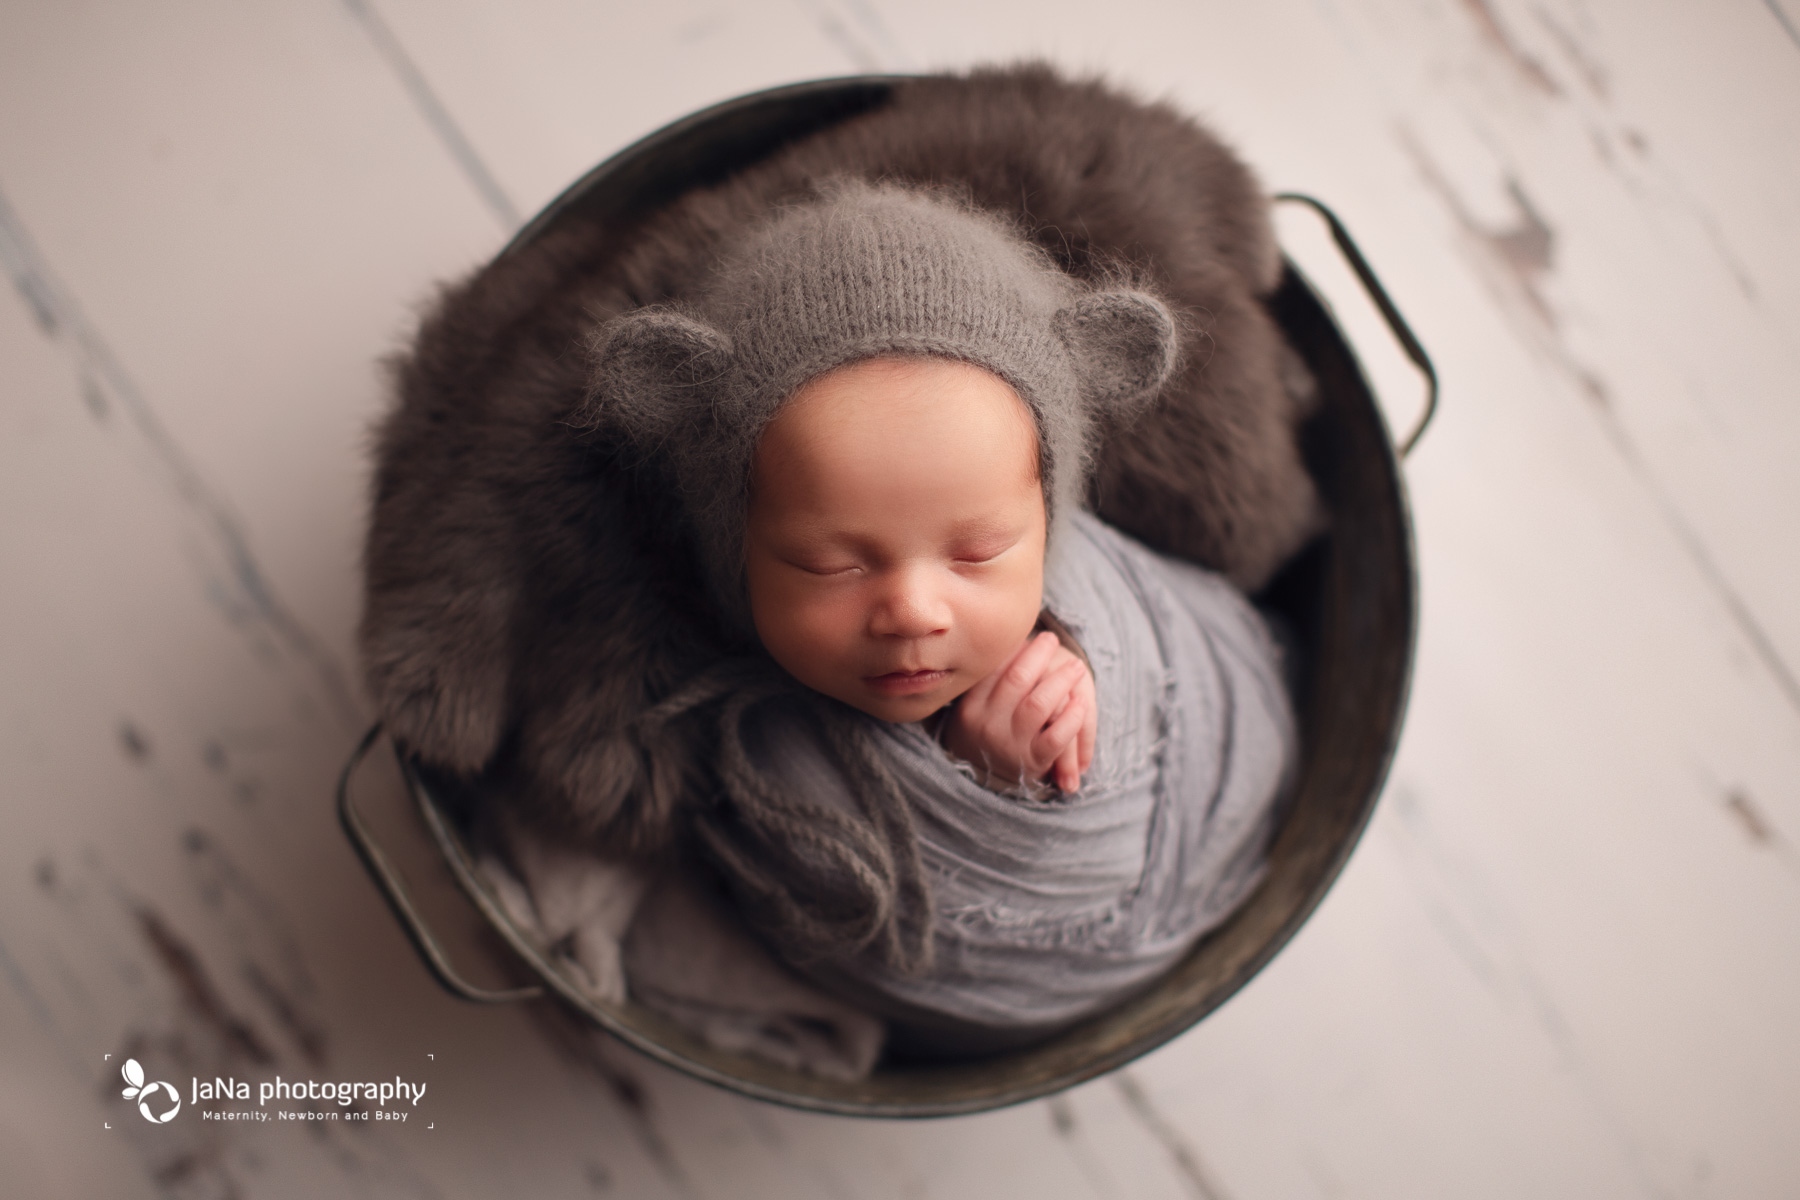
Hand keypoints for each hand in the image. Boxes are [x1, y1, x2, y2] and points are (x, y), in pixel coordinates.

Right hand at [944, 630, 1096, 793]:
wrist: (981, 779)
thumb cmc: (986, 729)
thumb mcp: (976, 705)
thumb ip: (990, 677)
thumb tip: (1010, 634)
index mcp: (971, 705)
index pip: (996, 668)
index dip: (1019, 648)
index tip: (1035, 634)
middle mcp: (988, 725)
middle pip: (1018, 680)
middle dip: (1040, 655)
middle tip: (1053, 640)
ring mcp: (1010, 744)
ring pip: (1039, 704)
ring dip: (1062, 680)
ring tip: (1077, 666)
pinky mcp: (1033, 761)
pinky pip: (1056, 736)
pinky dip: (1072, 717)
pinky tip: (1081, 702)